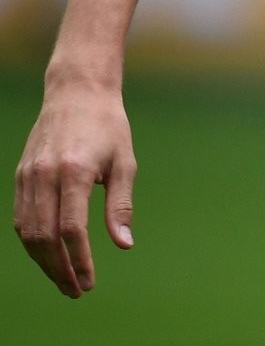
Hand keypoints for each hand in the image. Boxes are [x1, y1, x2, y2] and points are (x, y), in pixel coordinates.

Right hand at [14, 82, 136, 295]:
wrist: (77, 94)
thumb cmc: (109, 127)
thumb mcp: (125, 162)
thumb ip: (121, 205)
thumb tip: (124, 245)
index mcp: (75, 171)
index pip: (71, 229)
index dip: (79, 260)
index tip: (89, 281)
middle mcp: (45, 176)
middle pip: (44, 237)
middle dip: (59, 269)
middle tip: (76, 290)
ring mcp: (28, 176)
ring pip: (27, 232)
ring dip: (43, 261)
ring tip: (63, 279)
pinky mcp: (20, 176)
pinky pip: (21, 219)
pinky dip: (32, 242)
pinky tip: (48, 255)